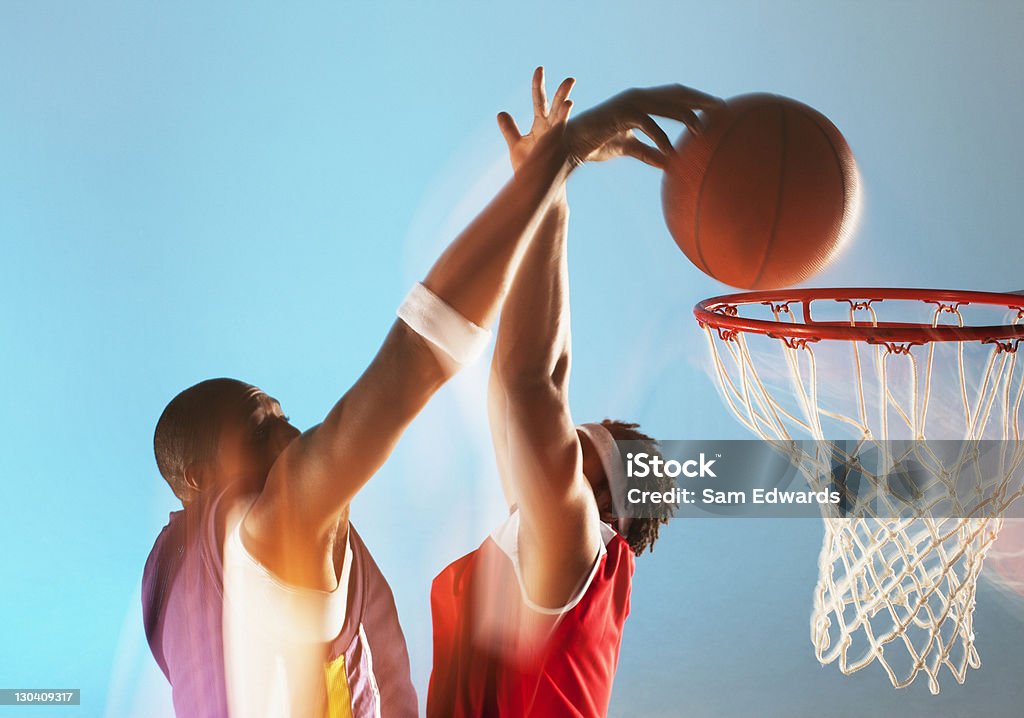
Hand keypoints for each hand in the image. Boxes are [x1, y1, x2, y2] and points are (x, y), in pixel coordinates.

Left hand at [497, 67, 574, 174]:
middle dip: (560, 91)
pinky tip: (569, 103)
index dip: (538, 85)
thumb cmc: (528, 168)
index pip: (539, 101)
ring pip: (559, 114)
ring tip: (570, 84)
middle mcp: (549, 128)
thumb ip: (510, 128)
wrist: (532, 187)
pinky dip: (562, 114)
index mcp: (541, 126)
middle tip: (569, 78)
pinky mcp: (552, 143)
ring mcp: (552, 136)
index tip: (540, 68)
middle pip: (554, 105)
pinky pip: (558, 126)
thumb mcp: (516, 144)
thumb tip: (501, 113)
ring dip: (563, 100)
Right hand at [565, 84, 722, 168]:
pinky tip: (671, 151)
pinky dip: (660, 137)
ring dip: (685, 116)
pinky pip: (647, 124)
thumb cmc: (597, 145)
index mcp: (641, 102)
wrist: (570, 145)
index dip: (695, 99)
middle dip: (699, 100)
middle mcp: (637, 97)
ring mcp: (629, 103)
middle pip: (676, 93)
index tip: (715, 108)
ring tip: (702, 131)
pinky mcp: (620, 114)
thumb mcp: (628, 149)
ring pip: (664, 105)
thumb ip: (648, 152)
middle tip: (721, 108)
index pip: (674, 95)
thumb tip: (670, 162)